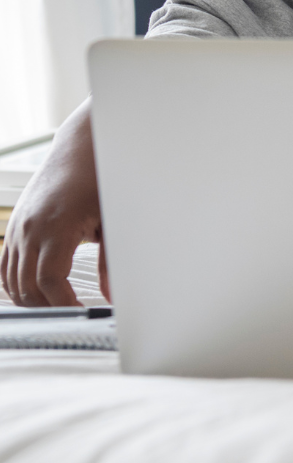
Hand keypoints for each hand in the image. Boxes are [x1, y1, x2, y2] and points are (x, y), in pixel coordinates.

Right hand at [0, 99, 108, 305]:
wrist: (80, 149)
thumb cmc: (98, 179)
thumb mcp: (111, 220)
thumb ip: (110, 261)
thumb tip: (110, 294)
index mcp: (57, 227)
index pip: (49, 281)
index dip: (63, 303)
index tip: (80, 312)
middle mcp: (30, 229)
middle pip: (28, 286)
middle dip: (49, 306)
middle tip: (73, 313)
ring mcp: (18, 228)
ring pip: (12, 280)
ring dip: (32, 298)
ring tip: (58, 305)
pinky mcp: (13, 226)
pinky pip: (4, 265)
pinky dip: (15, 283)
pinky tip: (35, 291)